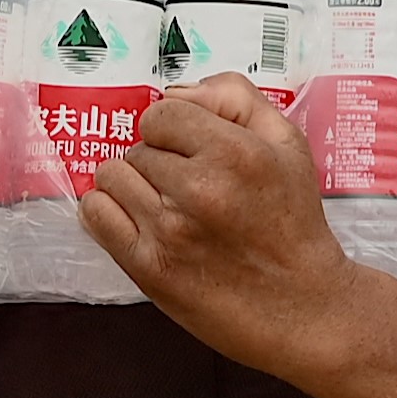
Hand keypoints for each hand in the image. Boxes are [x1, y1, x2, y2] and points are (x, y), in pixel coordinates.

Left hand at [79, 73, 390, 382]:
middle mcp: (199, 190)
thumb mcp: (288, 144)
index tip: (188, 147)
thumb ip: (235, 98)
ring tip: (162, 201)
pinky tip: (131, 217)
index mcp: (235, 152)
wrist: (300, 306)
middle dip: (158, 160)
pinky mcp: (149, 268)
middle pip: (138, 147)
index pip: (162, 113)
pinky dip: (105, 210)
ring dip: (131, 184)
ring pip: (112, 177)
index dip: (172, 128)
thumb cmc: (293, 223)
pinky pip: (95, 216)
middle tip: (186, 184)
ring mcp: (169, 231)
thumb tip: (177, 92)